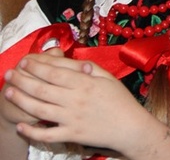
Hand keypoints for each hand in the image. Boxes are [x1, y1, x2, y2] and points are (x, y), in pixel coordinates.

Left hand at [3, 53, 150, 153]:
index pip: (55, 72)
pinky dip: (32, 131)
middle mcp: (76, 99)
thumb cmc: (121, 101)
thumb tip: (71, 60)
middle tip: (10, 73)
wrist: (130, 128)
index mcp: (86, 83)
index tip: (25, 61)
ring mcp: (72, 118)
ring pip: (39, 108)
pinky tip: (21, 125)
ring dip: (20, 100)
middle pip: (42, 88)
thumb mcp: (109, 78)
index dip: (37, 66)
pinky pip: (47, 134)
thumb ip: (90, 68)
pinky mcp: (71, 135)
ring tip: (8, 91)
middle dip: (23, 79)